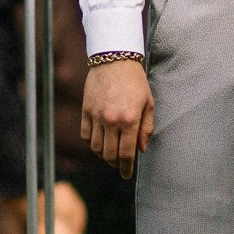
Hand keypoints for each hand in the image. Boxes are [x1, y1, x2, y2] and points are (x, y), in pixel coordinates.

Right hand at [80, 59, 153, 178]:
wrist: (114, 58)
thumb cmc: (135, 81)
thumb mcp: (148, 103)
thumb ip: (146, 128)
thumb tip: (141, 150)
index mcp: (130, 120)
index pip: (126, 154)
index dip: (126, 168)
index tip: (126, 175)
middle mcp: (111, 120)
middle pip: (110, 154)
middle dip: (115, 165)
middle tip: (119, 166)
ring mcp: (96, 115)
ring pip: (96, 147)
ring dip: (103, 156)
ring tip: (109, 155)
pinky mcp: (86, 110)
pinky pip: (85, 135)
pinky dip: (91, 144)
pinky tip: (98, 143)